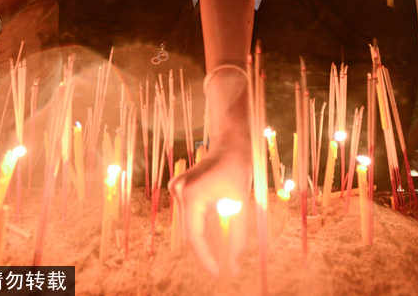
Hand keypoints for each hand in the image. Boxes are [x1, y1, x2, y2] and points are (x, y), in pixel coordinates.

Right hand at [168, 143, 249, 275]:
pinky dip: (198, 228)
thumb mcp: (240, 203)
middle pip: (188, 232)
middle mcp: (179, 192)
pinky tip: (211, 239)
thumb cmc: (237, 170)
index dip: (205, 258)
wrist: (230, 144)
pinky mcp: (179, 188)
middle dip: (204, 252)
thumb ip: (237, 234)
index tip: (218, 273)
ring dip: (201, 241)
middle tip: (220, 270)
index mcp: (191, 195)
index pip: (194, 237)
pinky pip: (188, 216)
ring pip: (187, 225)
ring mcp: (176, 189)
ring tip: (216, 259)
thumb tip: (235, 262)